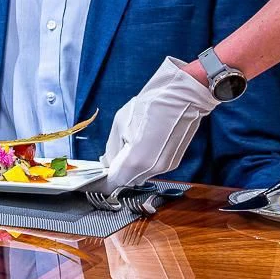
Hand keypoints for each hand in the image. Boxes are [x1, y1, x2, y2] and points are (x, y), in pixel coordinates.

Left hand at [95, 57, 219, 190]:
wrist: (182, 97)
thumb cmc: (151, 104)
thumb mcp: (120, 123)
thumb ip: (112, 149)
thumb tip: (108, 161)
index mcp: (137, 160)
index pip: (115, 181)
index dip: (104, 181)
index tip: (97, 178)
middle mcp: (153, 168)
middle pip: (128, 181)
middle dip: (117, 173)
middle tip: (110, 160)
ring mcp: (165, 167)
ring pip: (141, 176)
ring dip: (131, 169)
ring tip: (126, 149)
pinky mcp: (173, 162)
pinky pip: (152, 169)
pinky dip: (144, 164)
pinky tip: (142, 147)